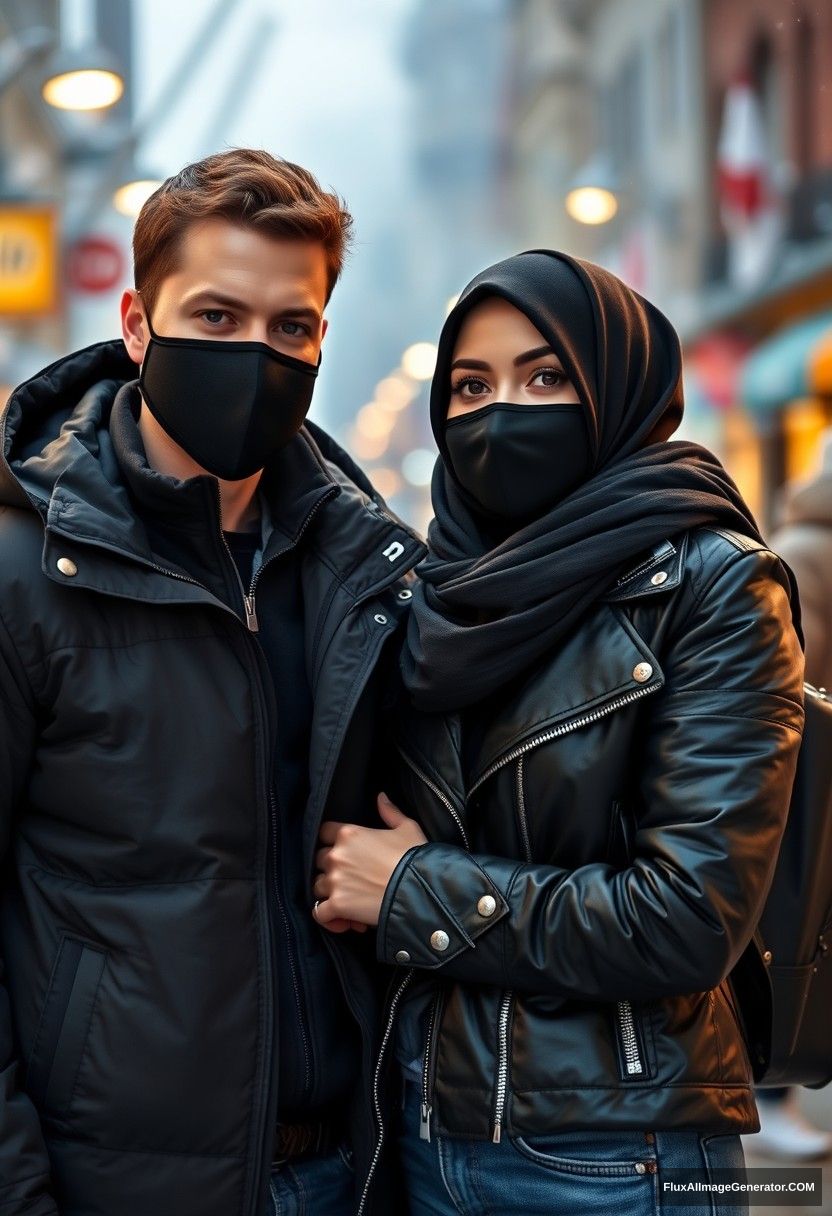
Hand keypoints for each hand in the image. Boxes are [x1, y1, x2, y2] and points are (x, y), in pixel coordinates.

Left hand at [313, 793, 427, 929]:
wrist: (421, 890)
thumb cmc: (415, 857)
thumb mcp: (407, 828)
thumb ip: (390, 812)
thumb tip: (380, 797)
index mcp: (349, 833)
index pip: (323, 832)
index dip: (331, 842)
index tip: (343, 852)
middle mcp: (336, 855)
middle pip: (319, 860)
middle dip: (331, 870)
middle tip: (351, 880)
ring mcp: (334, 881)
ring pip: (317, 887)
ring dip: (330, 894)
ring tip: (351, 902)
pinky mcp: (337, 905)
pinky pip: (319, 913)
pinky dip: (329, 918)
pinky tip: (345, 921)